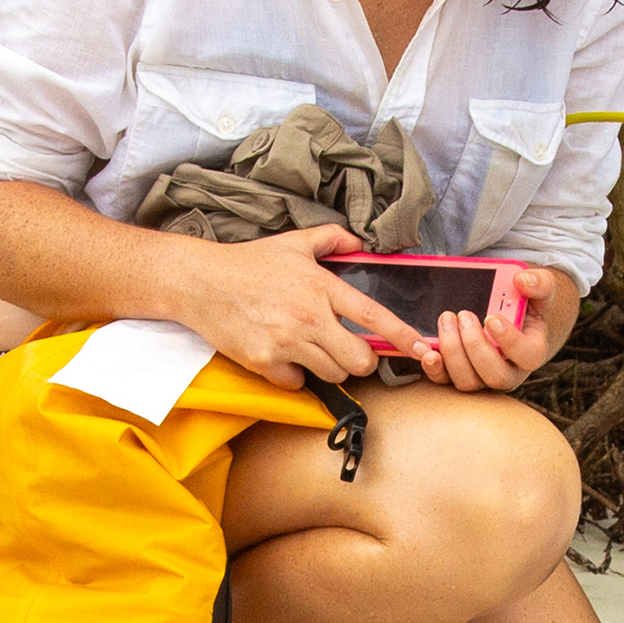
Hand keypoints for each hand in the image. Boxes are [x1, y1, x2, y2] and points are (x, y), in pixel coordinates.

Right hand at [170, 225, 421, 387]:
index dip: (403, 335)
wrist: (202, 282)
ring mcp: (287, 342)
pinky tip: (283, 356)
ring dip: (329, 367)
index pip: (373, 315)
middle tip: (349, 351)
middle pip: (359, 360)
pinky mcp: (265, 362)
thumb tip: (360, 243)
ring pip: (333, 373)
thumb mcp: (295, 243)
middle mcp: (309, 317)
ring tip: (311, 348)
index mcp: (322, 287)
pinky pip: (298, 383)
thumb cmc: (249, 263)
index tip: (421, 348)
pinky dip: (295, 375)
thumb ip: (333, 240)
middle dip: (361, 360)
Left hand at [420, 266, 575, 392]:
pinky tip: (426, 348)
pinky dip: (433, 367)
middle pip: (494, 375)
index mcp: (531, 352)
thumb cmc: (524, 305)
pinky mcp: (458, 377)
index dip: (509, 340)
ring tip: (446, 320)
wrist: (506, 317)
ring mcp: (482, 378)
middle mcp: (508, 372)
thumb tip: (523, 280)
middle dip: (475, 345)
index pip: (527, 355)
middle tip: (463, 315)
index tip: (491, 318)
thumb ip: (539, 283)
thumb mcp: (539, 290)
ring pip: (467, 381)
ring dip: (453, 352)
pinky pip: (444, 380)